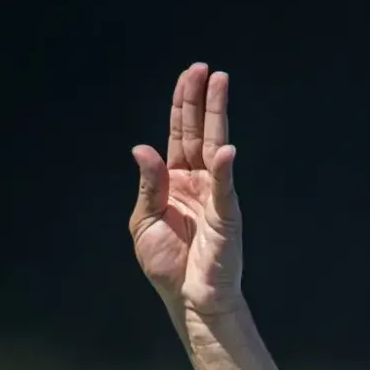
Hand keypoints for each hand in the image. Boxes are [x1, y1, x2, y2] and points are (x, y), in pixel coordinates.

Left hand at [130, 63, 241, 316]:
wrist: (189, 299)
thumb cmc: (167, 265)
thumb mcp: (145, 221)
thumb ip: (147, 185)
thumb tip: (143, 148)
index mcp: (176, 182)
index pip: (180, 135)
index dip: (183, 106)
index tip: (189, 76)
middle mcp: (197, 183)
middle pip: (199, 132)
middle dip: (201, 100)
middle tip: (205, 70)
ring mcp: (214, 196)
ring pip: (215, 148)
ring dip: (217, 117)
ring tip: (220, 85)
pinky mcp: (226, 217)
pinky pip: (224, 189)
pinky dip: (223, 171)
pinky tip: (224, 150)